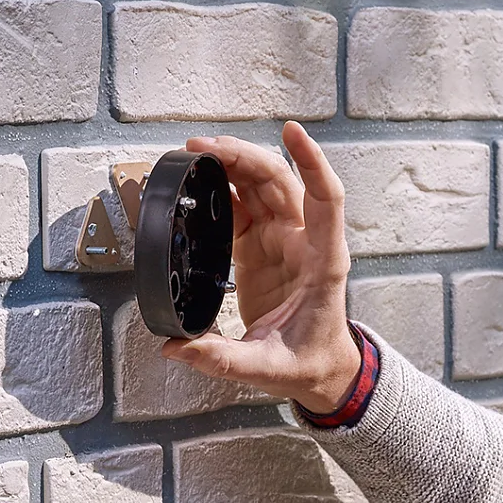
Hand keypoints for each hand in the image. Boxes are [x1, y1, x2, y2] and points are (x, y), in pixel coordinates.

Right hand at [160, 121, 360, 415]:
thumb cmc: (309, 364)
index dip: (312, 162)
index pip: (326, 199)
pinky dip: (226, 188)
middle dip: (245, 156)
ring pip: (263, 186)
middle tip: (203, 146)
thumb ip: (222, 359)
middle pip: (281, 181)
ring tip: (197, 152)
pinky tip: (203, 178)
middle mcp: (305, 242)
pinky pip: (246, 206)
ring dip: (234, 163)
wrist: (321, 371)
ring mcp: (284, 241)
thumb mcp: (267, 370)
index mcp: (321, 262)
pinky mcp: (263, 247)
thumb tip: (177, 347)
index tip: (293, 132)